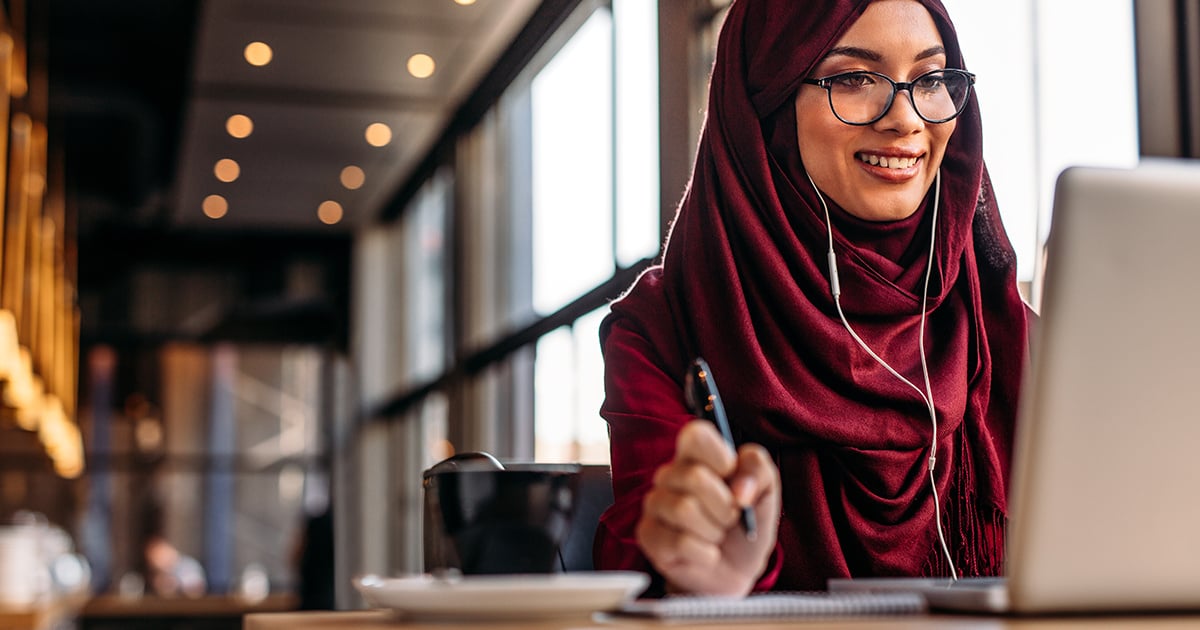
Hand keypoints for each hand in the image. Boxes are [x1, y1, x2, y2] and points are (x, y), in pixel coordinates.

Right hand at [635, 420, 780, 594]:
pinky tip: (705, 553)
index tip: (732, 476)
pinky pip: (679, 542)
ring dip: (714, 530)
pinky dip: (705, 553)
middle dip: (726, 506)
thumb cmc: (746, 524)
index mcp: (696, 455)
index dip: (719, 456)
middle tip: (731, 517)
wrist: (737, 570)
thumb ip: (758, 470)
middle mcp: (670, 475)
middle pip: (694, 477)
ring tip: (716, 535)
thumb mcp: (766, 491)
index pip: (694, 434)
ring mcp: (655, 504)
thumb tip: (740, 489)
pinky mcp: (648, 535)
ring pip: (684, 510)